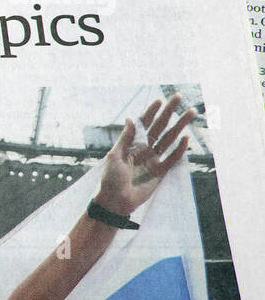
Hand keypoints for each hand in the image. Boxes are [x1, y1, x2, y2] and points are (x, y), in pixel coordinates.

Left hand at [96, 94, 194, 216]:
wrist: (116, 202)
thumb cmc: (110, 179)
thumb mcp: (115, 156)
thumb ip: (125, 138)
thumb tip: (131, 118)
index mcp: (131, 144)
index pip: (143, 124)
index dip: (151, 112)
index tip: (159, 100)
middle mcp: (144, 149)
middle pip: (159, 127)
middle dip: (168, 113)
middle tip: (178, 97)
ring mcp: (153, 159)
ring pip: (169, 139)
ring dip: (179, 126)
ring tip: (190, 113)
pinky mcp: (160, 172)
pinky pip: (172, 158)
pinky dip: (179, 149)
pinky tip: (186, 137)